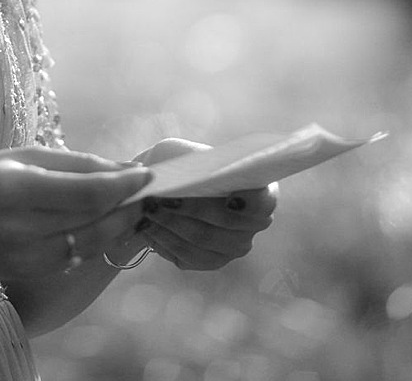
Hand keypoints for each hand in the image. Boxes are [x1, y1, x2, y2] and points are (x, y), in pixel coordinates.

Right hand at [0, 146, 150, 281]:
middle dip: (129, 204)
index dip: (125, 185)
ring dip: (120, 223)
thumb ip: (74, 164)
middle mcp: (24, 228)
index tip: (148, 173)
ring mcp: (29, 257)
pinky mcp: (34, 272)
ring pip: (94, 242)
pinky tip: (105, 220)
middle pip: (97, 220)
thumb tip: (124, 171)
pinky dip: (98, 237)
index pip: (89, 193)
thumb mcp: (20, 156)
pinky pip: (78, 254)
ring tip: (132, 202)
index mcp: (18, 189)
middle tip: (148, 187)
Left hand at [130, 138, 277, 270]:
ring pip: (203, 241)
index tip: (228, 198)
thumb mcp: (180, 152)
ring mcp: (234, 245)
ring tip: (148, 210)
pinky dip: (165, 240)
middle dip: (191, 211)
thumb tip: (182, 182)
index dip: (250, 204)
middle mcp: (253, 222)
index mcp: (257, 188)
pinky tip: (148, 226)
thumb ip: (187, 163)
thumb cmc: (176, 163)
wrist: (158, 183)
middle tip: (160, 198)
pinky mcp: (211, 260)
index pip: (264, 202)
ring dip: (172, 225)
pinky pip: (189, 257)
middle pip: (228, 224)